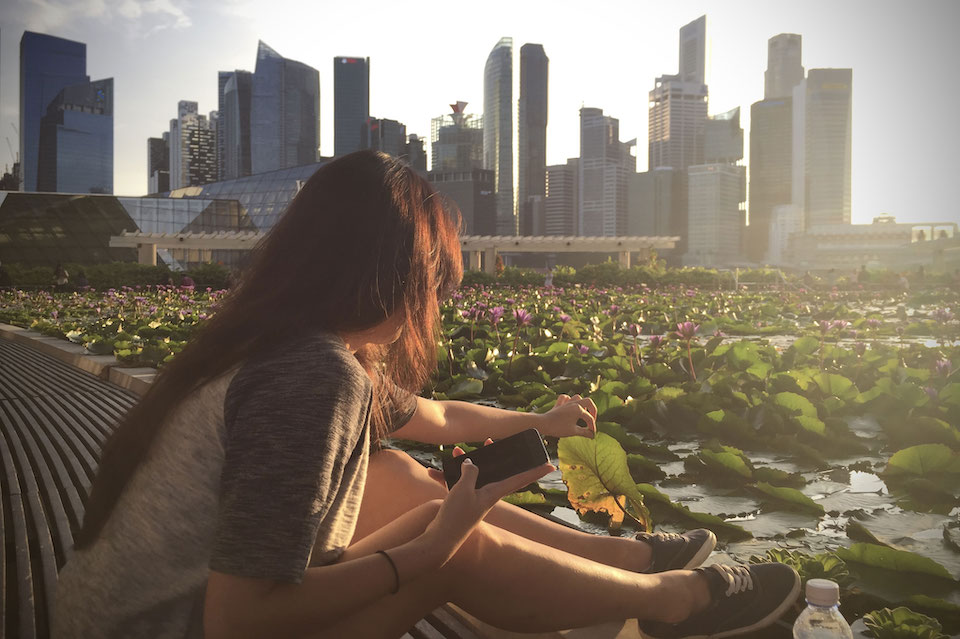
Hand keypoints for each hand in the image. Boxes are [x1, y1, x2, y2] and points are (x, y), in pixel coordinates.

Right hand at [423, 455, 553, 563]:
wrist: (439, 540)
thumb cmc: (456, 517)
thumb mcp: (464, 490)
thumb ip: (470, 472)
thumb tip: (470, 463)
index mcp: (493, 493)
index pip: (520, 480)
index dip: (535, 472)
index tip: (550, 466)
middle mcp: (486, 496)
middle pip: (495, 472)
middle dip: (493, 457)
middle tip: (491, 443)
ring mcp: (473, 499)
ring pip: (471, 476)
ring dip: (461, 464)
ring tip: (454, 452)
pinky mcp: (459, 503)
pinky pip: (455, 485)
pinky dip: (445, 478)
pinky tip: (433, 473)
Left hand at [538, 394, 596, 438]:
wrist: (542, 424)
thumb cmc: (558, 428)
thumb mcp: (573, 432)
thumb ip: (585, 433)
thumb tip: (592, 435)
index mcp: (578, 409)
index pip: (589, 418)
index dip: (592, 427)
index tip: (592, 434)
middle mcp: (573, 403)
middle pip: (588, 402)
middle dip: (593, 410)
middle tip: (593, 419)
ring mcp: (566, 403)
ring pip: (577, 397)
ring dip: (582, 404)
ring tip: (583, 412)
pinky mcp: (559, 405)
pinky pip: (565, 398)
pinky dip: (569, 400)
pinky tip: (570, 406)